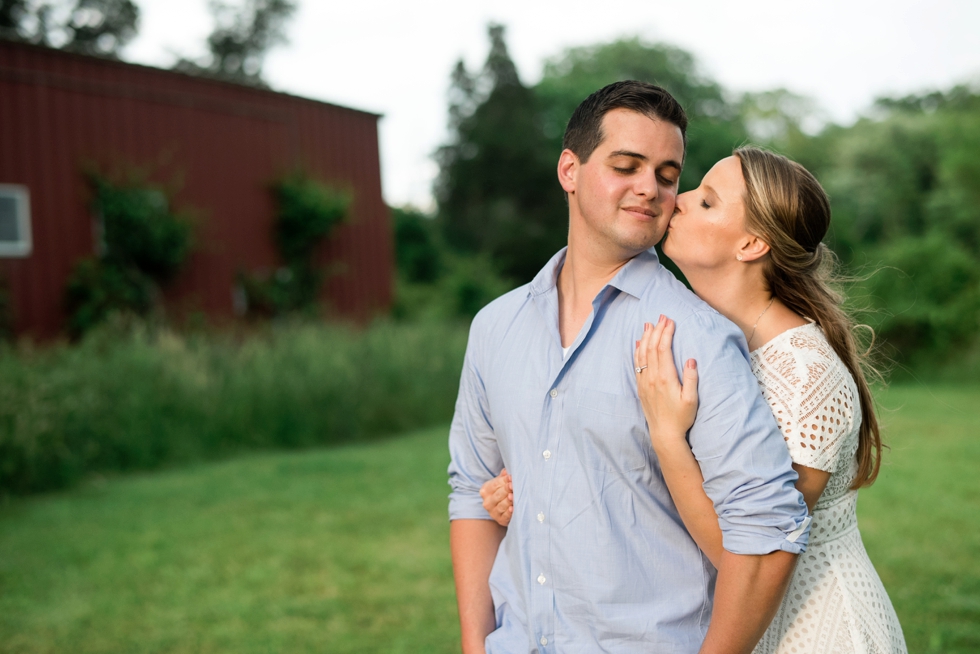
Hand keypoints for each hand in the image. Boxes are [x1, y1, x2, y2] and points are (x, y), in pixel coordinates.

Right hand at [480, 469, 512, 526]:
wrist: (501, 508)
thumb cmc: (501, 491)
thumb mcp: (500, 483)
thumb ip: (503, 476)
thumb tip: (506, 471)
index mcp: (485, 490)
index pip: (495, 484)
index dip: (504, 480)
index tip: (511, 477)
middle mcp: (487, 502)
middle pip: (498, 495)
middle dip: (507, 490)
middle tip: (513, 486)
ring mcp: (493, 512)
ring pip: (501, 506)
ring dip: (508, 501)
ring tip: (513, 497)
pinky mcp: (500, 520)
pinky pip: (505, 516)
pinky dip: (509, 512)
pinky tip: (513, 508)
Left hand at [634, 315, 699, 447]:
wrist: (664, 433)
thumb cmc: (681, 417)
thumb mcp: (691, 400)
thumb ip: (691, 379)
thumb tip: (691, 359)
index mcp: (666, 378)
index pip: (663, 349)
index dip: (666, 333)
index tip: (670, 321)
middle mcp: (652, 377)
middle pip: (652, 348)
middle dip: (657, 330)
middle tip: (661, 316)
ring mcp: (644, 382)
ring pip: (642, 354)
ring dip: (645, 337)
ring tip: (649, 324)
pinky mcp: (641, 387)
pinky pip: (637, 364)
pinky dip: (637, 351)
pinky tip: (638, 343)